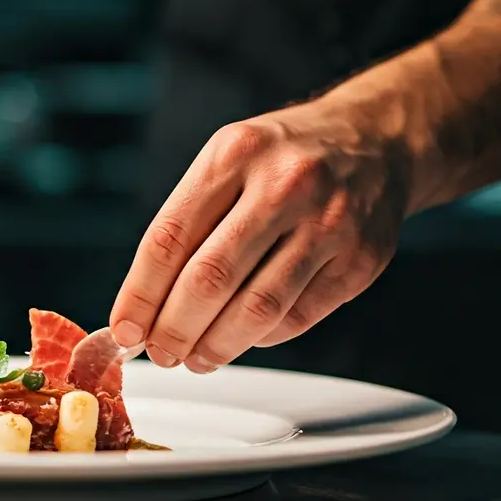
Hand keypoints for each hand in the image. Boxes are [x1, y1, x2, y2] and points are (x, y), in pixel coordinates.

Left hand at [110, 102, 411, 372]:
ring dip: (216, 346)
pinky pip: (297, 318)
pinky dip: (261, 337)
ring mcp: (328, 223)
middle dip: (175, 329)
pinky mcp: (360, 262)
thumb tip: (145, 308)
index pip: (169, 238)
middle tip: (160, 354)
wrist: (375, 142)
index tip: (124, 329)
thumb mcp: (228, 162)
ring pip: (257, 308)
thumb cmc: (282, 160)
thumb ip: (188, 224)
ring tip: (196, 358)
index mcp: (235, 154)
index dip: (139, 294)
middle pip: (210, 278)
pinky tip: (244, 337)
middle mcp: (285, 184)